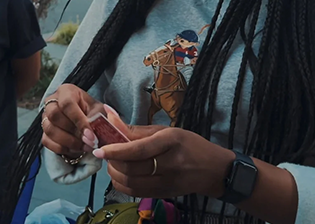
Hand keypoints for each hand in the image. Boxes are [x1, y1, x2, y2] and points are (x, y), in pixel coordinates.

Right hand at [41, 83, 112, 156]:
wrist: (85, 123)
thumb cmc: (92, 112)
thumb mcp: (98, 111)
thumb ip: (96, 118)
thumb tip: (92, 131)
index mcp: (66, 91)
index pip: (67, 103)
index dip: (79, 120)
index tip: (91, 135)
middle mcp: (52, 102)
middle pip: (54, 115)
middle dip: (73, 132)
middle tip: (89, 142)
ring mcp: (45, 117)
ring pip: (50, 130)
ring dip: (69, 142)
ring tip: (85, 147)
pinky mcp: (43, 132)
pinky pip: (47, 142)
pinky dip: (62, 148)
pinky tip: (76, 149)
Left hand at [94, 126, 234, 199]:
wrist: (214, 170)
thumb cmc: (190, 145)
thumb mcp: (167, 131)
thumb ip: (137, 130)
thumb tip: (109, 119)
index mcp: (171, 141)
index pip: (138, 149)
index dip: (115, 151)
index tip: (100, 149)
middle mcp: (170, 163)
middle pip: (131, 168)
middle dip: (112, 162)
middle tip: (106, 154)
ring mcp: (167, 182)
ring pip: (131, 183)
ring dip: (115, 174)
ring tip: (113, 163)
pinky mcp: (164, 194)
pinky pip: (135, 192)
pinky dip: (122, 184)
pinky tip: (121, 174)